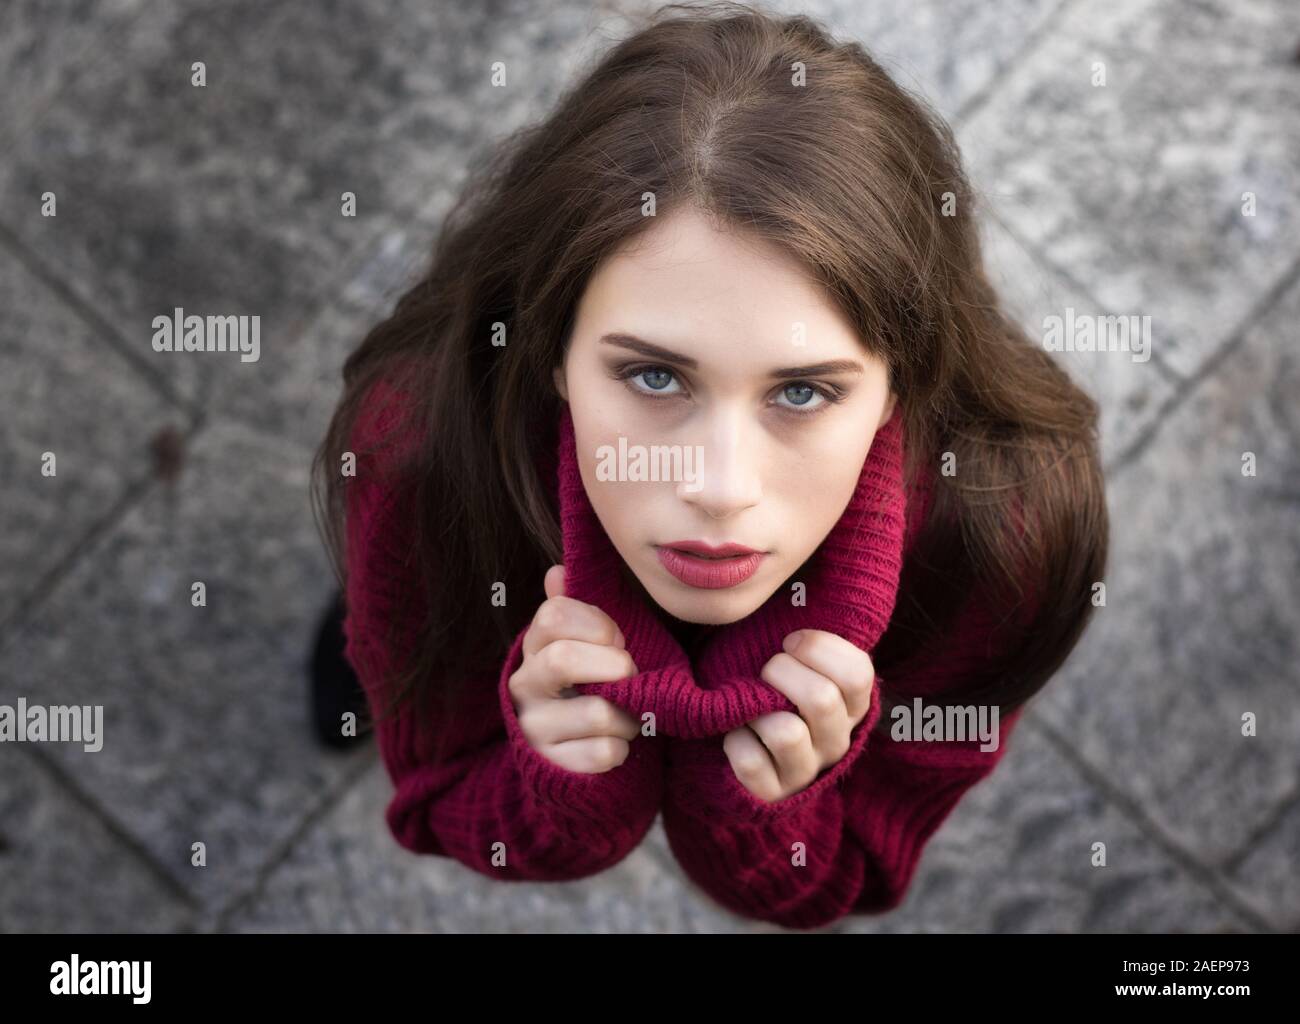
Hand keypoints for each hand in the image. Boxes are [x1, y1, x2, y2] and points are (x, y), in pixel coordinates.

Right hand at [507, 564, 642, 773]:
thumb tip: (557, 571)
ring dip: (629, 716)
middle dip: (615, 667)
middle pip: (563, 659)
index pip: (553, 615)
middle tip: (629, 678)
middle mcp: (524, 684)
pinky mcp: (551, 767)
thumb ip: (576, 610)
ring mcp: (533, 727)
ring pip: (596, 713)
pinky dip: (623, 749)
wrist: (575, 758)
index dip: (598, 624)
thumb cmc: (592, 685)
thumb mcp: (586, 644)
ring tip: (628, 716)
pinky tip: (615, 744)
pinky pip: (604, 753)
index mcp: (534, 646)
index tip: (618, 639)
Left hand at [721, 629, 874, 802]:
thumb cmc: (767, 688)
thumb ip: (804, 633)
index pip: (858, 673)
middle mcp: (836, 740)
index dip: (821, 648)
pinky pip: (751, 762)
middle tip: (765, 670)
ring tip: (748, 705)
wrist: (743, 752)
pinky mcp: (772, 795)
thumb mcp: (795, 661)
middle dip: (781, 673)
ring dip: (756, 710)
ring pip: (786, 733)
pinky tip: (734, 734)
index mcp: (850, 704)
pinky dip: (734, 742)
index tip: (790, 640)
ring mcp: (806, 770)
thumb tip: (801, 583)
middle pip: (822, 698)